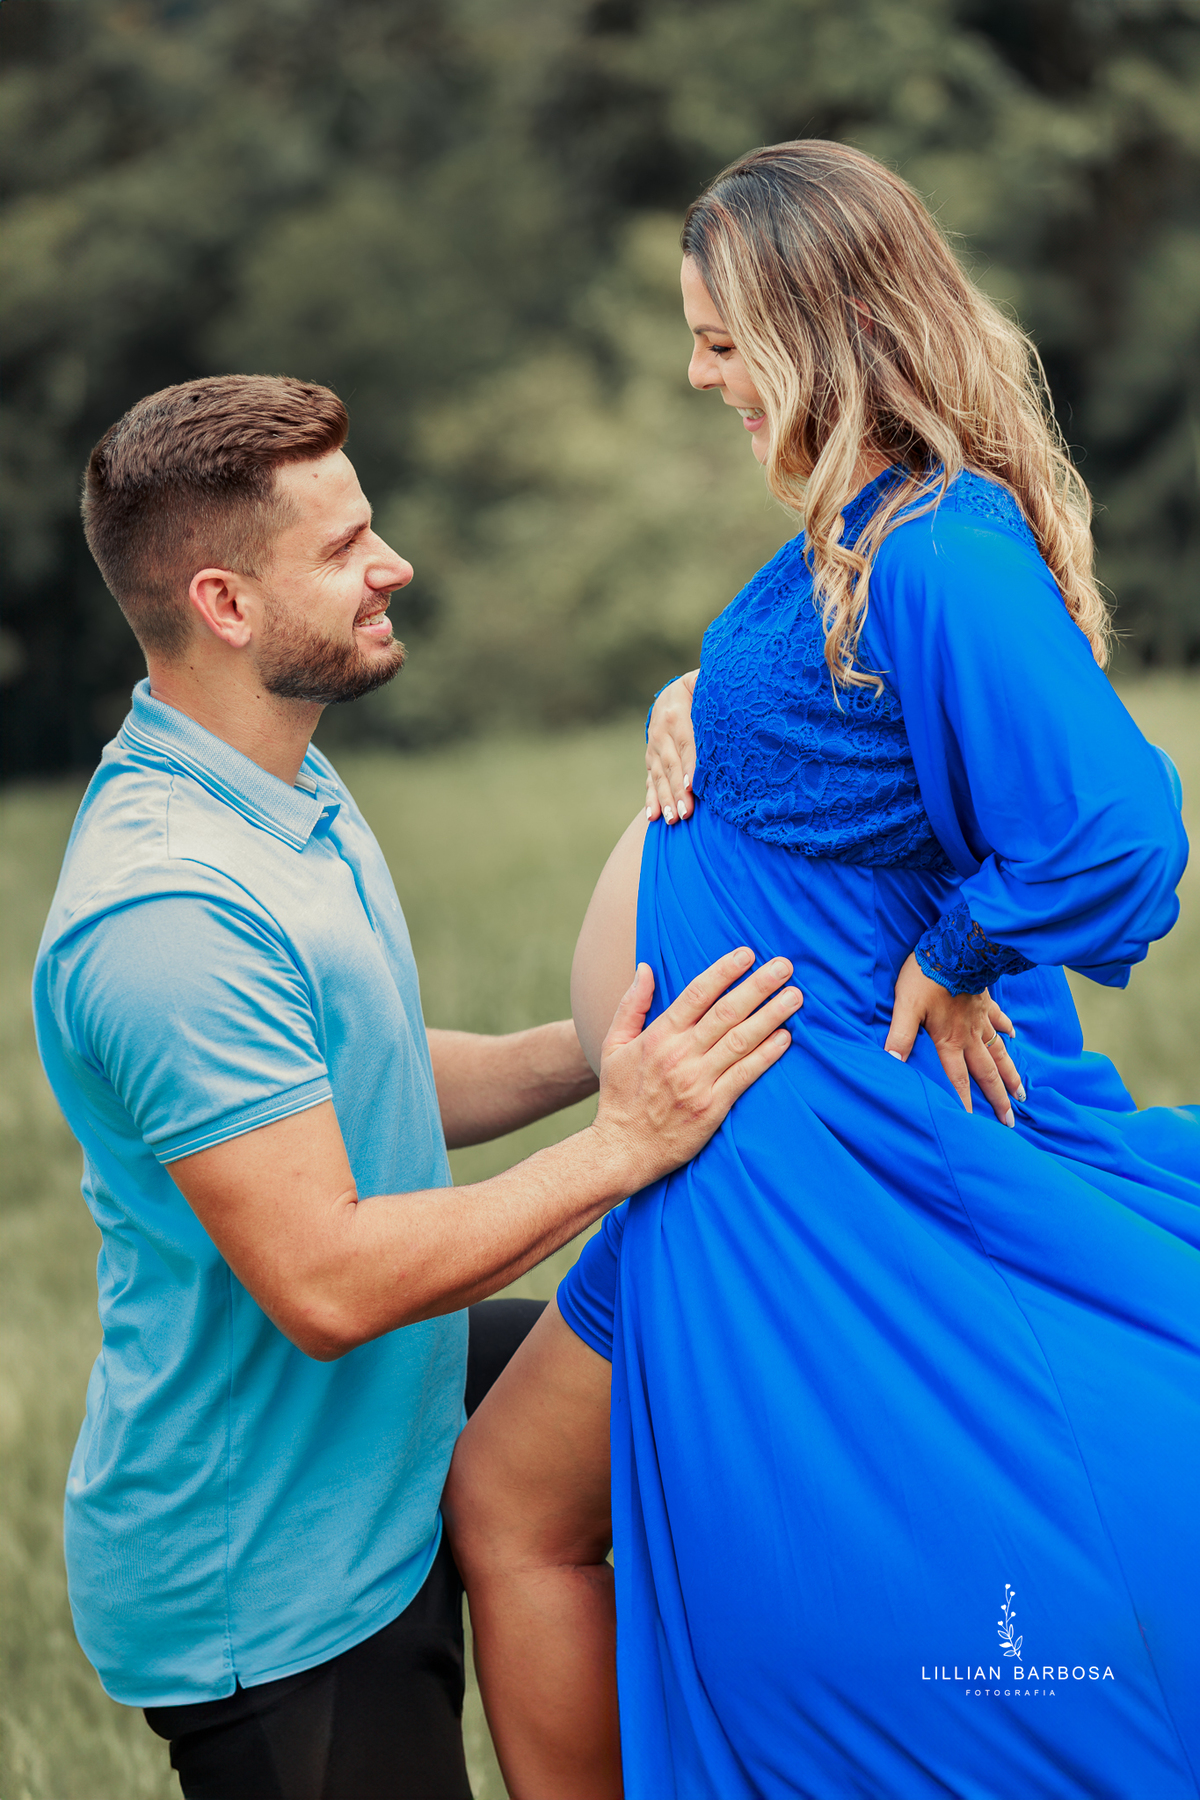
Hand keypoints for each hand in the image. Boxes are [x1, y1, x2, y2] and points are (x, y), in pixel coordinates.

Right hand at [592, 948, 801, 1187]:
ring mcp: (698, 1082)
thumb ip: (631, 1005)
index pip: (697, 994)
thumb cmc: (620, 1096)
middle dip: (758, 986)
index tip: (747, 953)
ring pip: (741, 1040)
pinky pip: (745, 1075)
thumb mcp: (612, 1045)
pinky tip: (786, 1038)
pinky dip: (767, 1054)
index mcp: (658, 1036)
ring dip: (771, 1015)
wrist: (623, 1149)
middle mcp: (680, 1055)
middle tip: (784, 966)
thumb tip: (646, 967)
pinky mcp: (712, 1107)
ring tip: (795, 996)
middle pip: (726, 1012)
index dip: (724, 971)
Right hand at [646, 670, 698, 823]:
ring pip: (660, 777)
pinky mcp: (651, 761)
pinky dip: (651, 800)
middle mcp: (661, 733)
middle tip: (687, 813)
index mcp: (677, 714)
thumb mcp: (703, 682)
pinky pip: (650, 782)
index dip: (689, 766)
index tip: (693, 786)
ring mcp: (654, 749)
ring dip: (666, 800)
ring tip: (674, 820)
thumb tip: (735, 688)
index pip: (685, 744)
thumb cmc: (699, 691)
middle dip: (678, 790)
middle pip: (672, 766)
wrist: (670, 695)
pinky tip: (654, 817)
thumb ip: (713, 685)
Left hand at [885, 952, 1023, 1125]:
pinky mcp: (986, 1001)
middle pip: (987, 1073)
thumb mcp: (905, 1006)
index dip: (964, 1101)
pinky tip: (1015, 1036)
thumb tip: (891, 1064)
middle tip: (1010, 1122)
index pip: (958, 1078)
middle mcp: (970, 1035)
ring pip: (1000, 1053)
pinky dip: (1007, 1030)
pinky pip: (1000, 1019)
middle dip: (998, 1099)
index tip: (973, 1123)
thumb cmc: (926, 976)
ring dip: (1010, 1074)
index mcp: (950, 1040)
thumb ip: (899, 1036)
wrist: (955, 946)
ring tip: (1022, 1094)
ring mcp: (981, 1019)